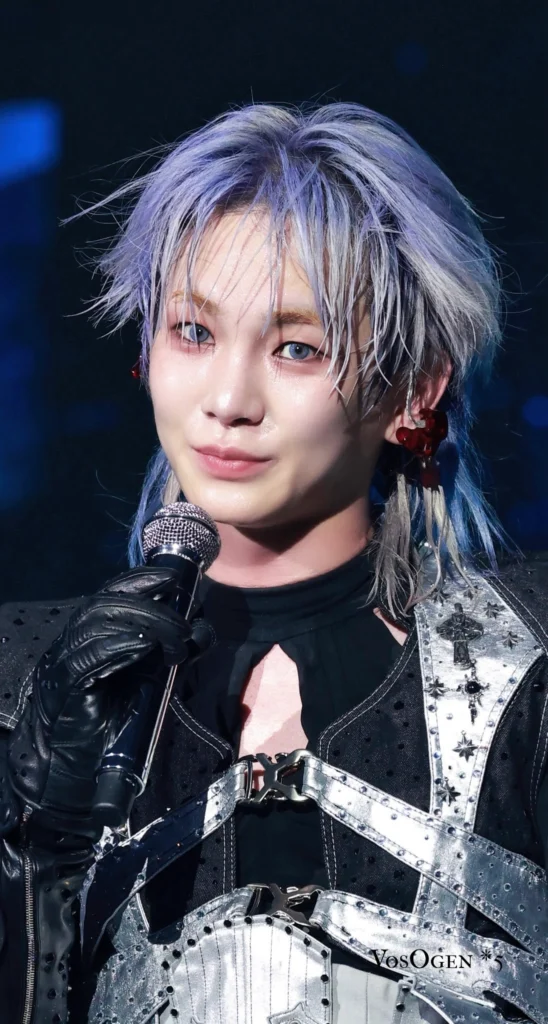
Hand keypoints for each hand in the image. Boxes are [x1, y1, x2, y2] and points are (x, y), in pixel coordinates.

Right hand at [7, 566, 213, 835]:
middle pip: (105, 604)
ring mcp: (64, 665)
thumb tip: (203, 629)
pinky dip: (118, 647)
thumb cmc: (109, 729)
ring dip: (144, 625)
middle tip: (184, 623)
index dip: (142, 580)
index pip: (111, 595)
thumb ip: (173, 653)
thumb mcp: (149, 682)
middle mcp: (72, 645)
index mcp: (91, 638)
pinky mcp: (62, 690)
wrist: (74, 778)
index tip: (176, 579)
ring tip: (175, 641)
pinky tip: (144, 648)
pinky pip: (86, 658)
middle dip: (150, 604)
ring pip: (97, 624)